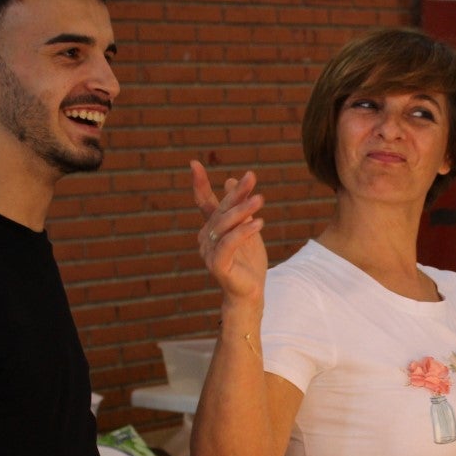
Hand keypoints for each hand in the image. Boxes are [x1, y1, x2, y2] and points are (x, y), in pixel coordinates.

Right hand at [191, 160, 265, 305]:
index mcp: (210, 228)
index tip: (194, 163)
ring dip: (243, 210)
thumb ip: (239, 207)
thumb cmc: (249, 261)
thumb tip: (230, 180)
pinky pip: (229, 244)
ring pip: (224, 225)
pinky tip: (259, 222)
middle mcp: (205, 239)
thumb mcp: (247, 228)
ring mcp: (208, 252)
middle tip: (252, 177)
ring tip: (261, 200)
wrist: (251, 292)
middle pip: (220, 210)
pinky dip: (243, 232)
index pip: (204, 203)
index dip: (200, 184)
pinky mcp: (217, 265)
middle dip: (236, 193)